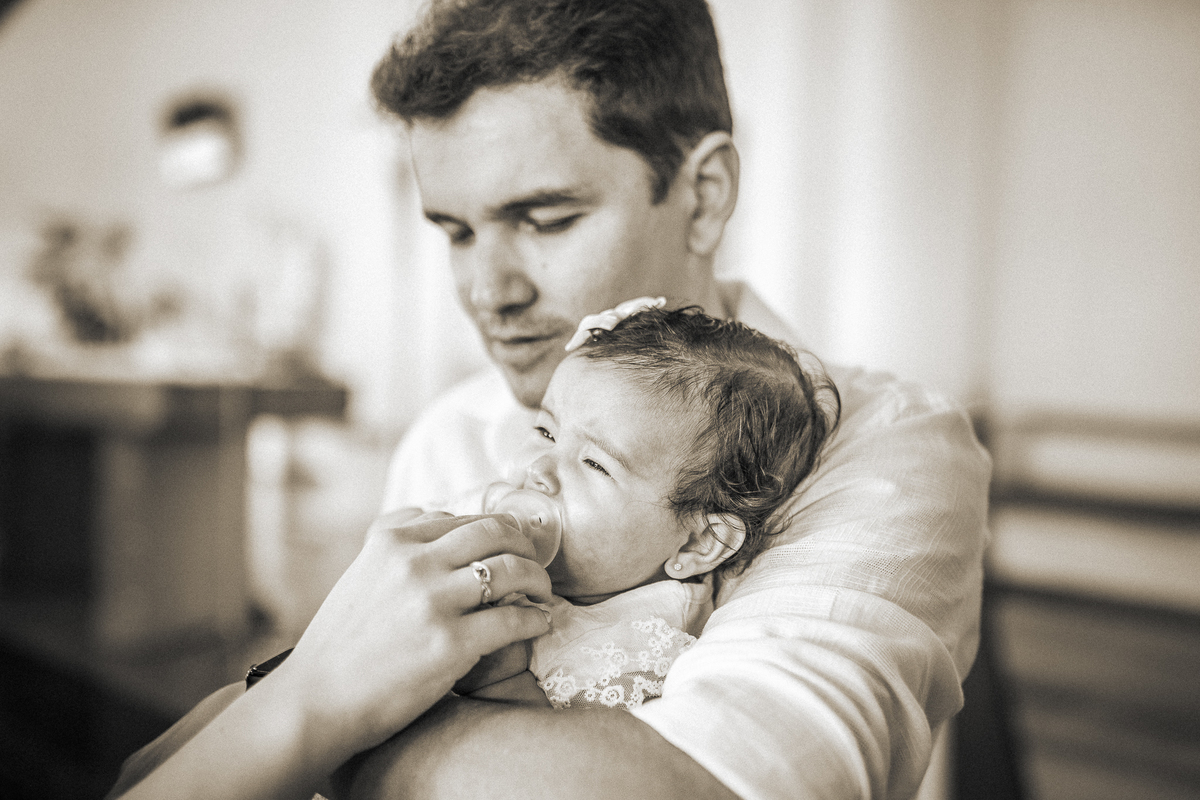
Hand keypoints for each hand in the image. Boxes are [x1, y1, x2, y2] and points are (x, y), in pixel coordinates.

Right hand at [268, 509, 553, 760]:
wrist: (314, 703)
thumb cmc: (339, 646)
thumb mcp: (360, 574)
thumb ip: (396, 546)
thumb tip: (435, 514)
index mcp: (389, 540)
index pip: (459, 517)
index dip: (492, 529)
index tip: (508, 544)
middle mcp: (412, 562)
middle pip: (493, 531)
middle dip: (523, 544)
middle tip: (535, 561)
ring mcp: (433, 601)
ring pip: (511, 570)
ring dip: (538, 579)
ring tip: (544, 592)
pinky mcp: (451, 643)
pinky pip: (514, 618)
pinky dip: (536, 619)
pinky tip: (540, 624)